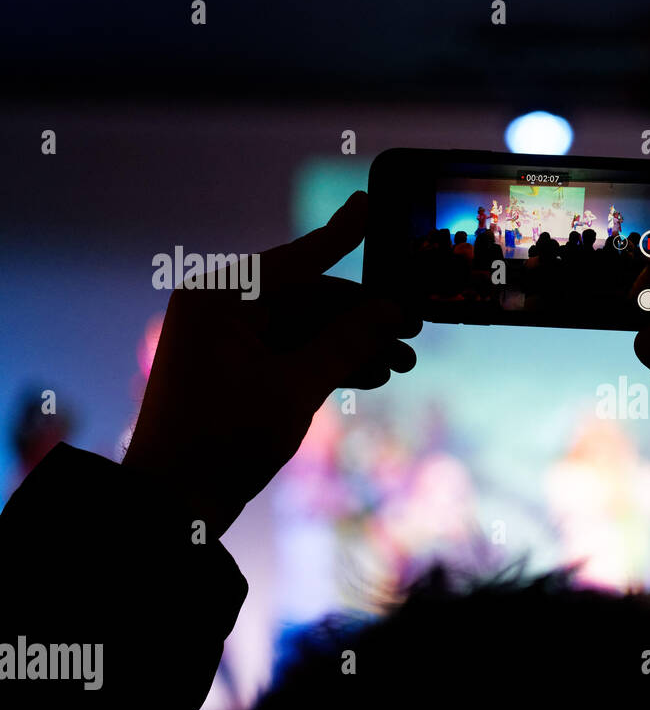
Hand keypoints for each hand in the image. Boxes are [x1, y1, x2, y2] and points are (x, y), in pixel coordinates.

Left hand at [123, 191, 421, 535]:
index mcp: (221, 297)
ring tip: (403, 362)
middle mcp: (221, 309)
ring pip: (306, 328)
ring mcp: (227, 341)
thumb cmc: (224, 439)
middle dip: (364, 316)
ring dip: (354, 344)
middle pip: (309, 298)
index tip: (372, 204)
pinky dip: (330, 363)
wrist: (175, 505)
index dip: (342, 235)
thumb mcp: (297, 387)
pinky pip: (292, 353)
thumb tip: (392, 309)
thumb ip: (348, 341)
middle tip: (414, 328)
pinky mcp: (236, 371)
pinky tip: (373, 374)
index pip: (298, 258)